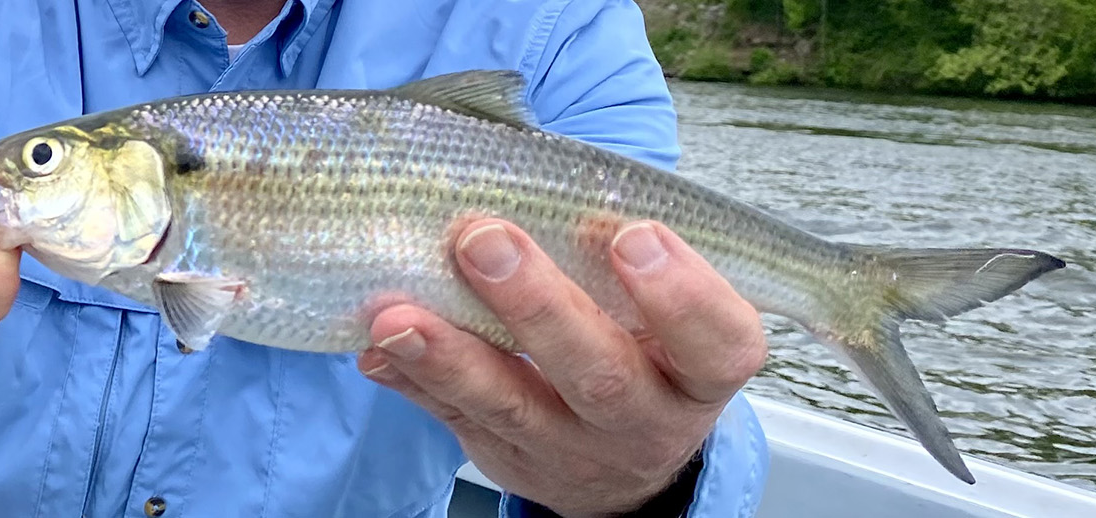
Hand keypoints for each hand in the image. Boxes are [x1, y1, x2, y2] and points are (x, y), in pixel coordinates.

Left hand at [357, 219, 766, 516]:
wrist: (619, 463)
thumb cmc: (640, 347)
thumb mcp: (665, 314)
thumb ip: (619, 251)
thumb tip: (535, 169)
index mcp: (699, 373)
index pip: (717, 343)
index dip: (681, 295)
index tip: (633, 234)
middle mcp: (643, 419)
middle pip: (601, 374)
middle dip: (539, 306)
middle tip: (485, 239)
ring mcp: (571, 449)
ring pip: (512, 407)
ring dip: (450, 356)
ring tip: (399, 313)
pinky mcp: (506, 458)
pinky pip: (452, 420)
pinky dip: (412, 381)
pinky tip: (378, 347)